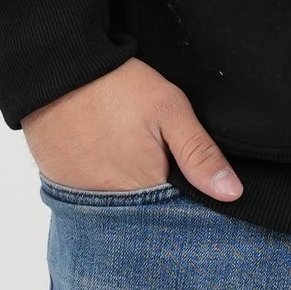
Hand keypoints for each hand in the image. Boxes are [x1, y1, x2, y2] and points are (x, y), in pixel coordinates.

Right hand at [22, 57, 243, 199]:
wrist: (58, 71)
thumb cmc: (117, 86)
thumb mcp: (168, 109)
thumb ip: (199, 153)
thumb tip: (232, 193)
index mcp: (145, 189)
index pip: (175, 217)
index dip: (187, 202)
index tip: (191, 184)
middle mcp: (112, 206)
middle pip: (146, 218)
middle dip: (159, 202)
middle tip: (157, 162)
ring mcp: (83, 199)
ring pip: (118, 211)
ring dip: (130, 196)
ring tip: (131, 160)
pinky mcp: (63, 188)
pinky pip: (90, 201)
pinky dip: (102, 187)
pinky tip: (108, 162)